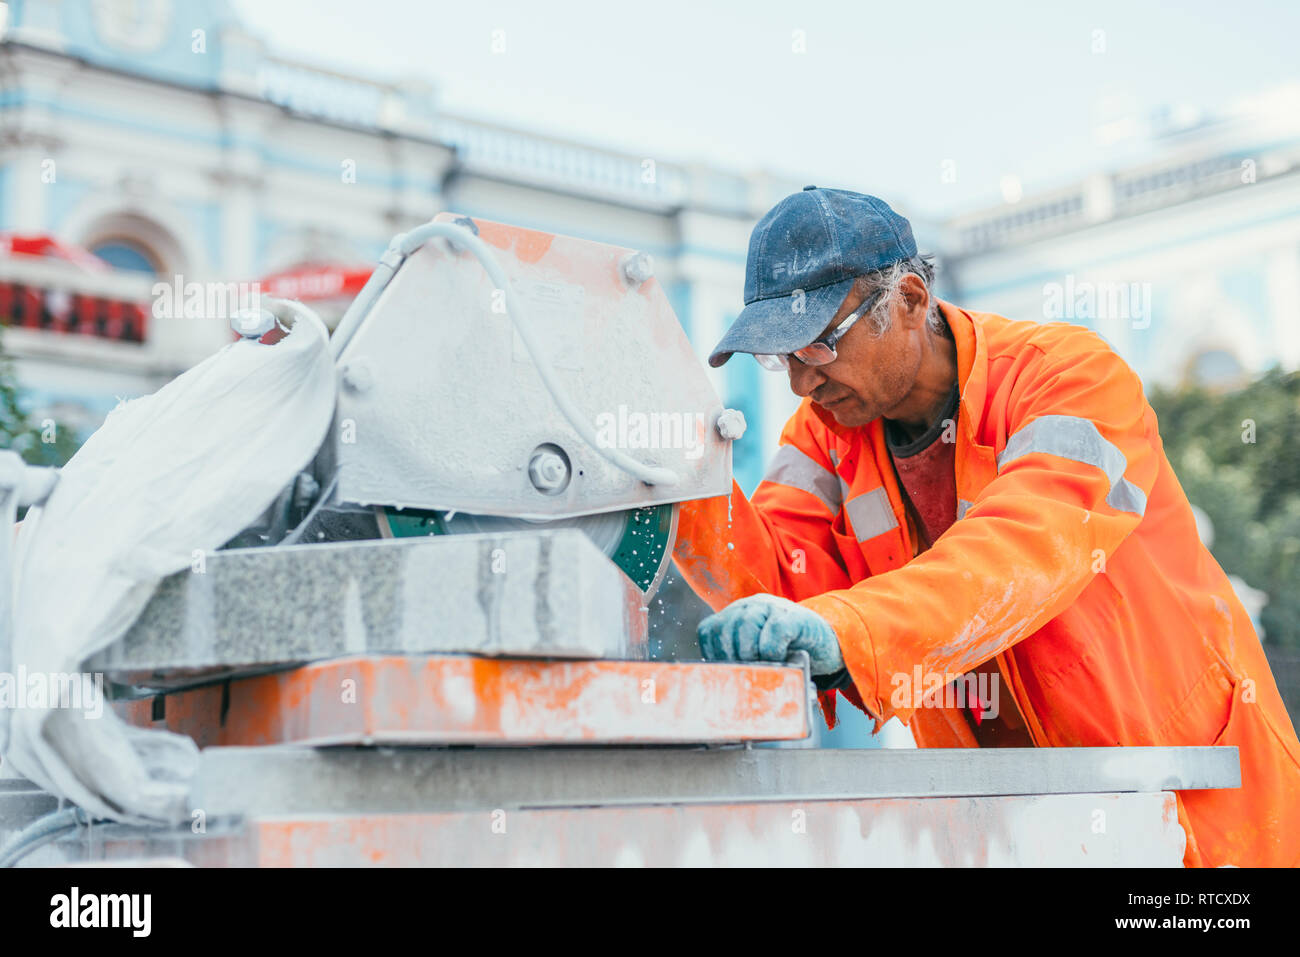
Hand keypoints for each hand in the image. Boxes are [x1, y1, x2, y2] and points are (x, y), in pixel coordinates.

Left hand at [697, 594, 844, 675]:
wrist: (830, 645)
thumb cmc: (793, 655)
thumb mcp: (760, 655)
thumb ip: (741, 660)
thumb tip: (722, 684)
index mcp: (739, 615)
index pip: (710, 630)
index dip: (714, 655)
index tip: (726, 674)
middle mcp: (753, 606)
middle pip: (726, 627)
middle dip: (732, 658)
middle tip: (746, 676)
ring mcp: (774, 607)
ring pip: (745, 625)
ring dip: (749, 654)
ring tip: (763, 669)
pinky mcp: (795, 617)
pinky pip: (774, 631)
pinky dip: (772, 651)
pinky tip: (781, 660)